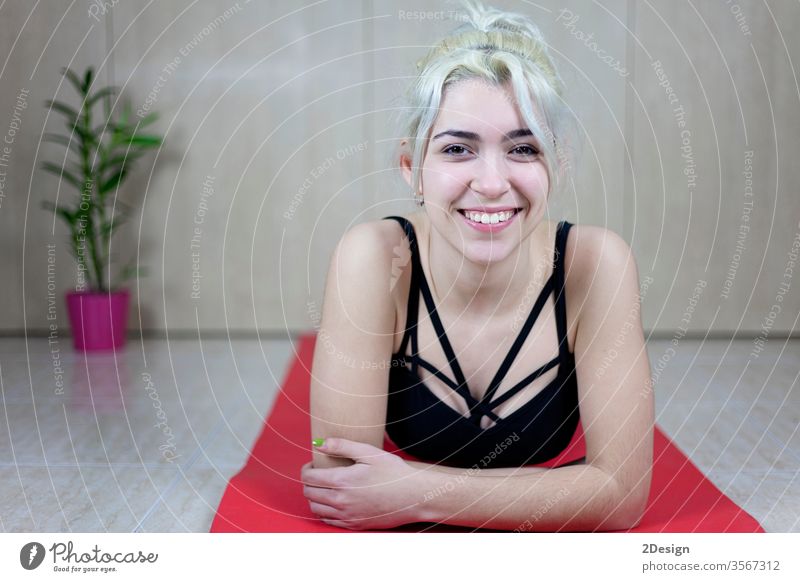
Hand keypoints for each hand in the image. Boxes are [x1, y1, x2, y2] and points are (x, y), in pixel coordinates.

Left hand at [301, 437, 426, 529]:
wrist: (414, 497)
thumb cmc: (394, 472)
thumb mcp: (369, 453)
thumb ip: (342, 446)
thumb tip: (319, 443)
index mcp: (342, 481)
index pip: (308, 478)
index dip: (307, 468)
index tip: (314, 463)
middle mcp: (341, 501)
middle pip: (308, 493)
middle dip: (309, 481)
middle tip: (320, 473)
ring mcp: (347, 515)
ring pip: (315, 509)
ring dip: (315, 497)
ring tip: (326, 487)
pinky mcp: (354, 524)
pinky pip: (328, 521)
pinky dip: (325, 511)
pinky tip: (335, 500)